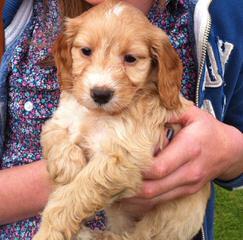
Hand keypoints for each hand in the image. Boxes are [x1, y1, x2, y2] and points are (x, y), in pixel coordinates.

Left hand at [122, 106, 242, 213]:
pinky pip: (161, 201)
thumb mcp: (192, 113)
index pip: (159, 166)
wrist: (229, 150)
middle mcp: (189, 171)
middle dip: (130, 187)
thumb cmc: (207, 129)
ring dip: (134, 198)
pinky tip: (129, 196)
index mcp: (190, 148)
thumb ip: (168, 110)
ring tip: (114, 190)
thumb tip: (142, 108)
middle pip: (154, 187)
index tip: (119, 163)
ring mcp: (188, 184)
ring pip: (156, 199)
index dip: (138, 168)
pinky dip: (144, 202)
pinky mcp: (186, 191)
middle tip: (110, 180)